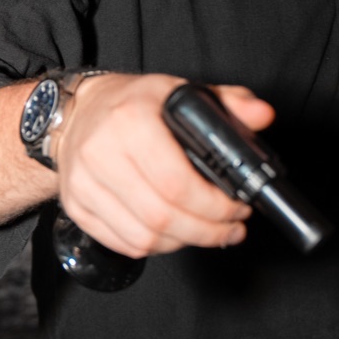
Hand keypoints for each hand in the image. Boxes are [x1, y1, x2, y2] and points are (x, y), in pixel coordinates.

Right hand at [54, 74, 274, 259]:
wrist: (78, 112)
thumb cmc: (132, 103)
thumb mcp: (181, 91)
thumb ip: (227, 102)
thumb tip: (263, 115)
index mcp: (130, 120)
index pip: (176, 182)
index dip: (214, 205)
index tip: (238, 208)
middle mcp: (101, 153)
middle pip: (162, 216)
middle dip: (207, 230)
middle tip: (231, 227)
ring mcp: (84, 184)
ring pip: (143, 236)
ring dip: (184, 242)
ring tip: (209, 232)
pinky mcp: (76, 207)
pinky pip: (123, 243)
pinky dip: (156, 246)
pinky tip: (176, 235)